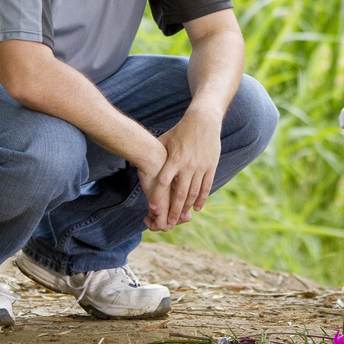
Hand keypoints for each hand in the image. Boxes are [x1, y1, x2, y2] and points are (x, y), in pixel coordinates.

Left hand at [138, 112, 221, 231]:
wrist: (203, 120)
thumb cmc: (181, 130)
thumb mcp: (165, 139)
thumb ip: (152, 152)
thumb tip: (133, 160)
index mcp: (174, 159)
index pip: (164, 182)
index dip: (158, 196)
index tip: (153, 208)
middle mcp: (188, 165)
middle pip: (180, 193)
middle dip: (174, 210)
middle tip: (169, 222)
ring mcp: (200, 167)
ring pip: (193, 192)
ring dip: (187, 207)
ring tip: (181, 218)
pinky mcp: (210, 166)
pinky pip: (205, 187)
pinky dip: (201, 199)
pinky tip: (196, 208)